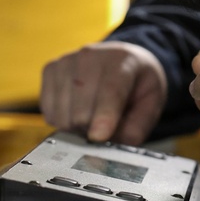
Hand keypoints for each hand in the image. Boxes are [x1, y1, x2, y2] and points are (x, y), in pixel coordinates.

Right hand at [40, 41, 167, 144]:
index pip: (111, 90)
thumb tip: (110, 144)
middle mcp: (91, 56)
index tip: (99, 136)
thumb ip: (136, 127)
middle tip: (105, 127)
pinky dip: (62, 120)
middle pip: (82, 110)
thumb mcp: (151, 105)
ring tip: (92, 116)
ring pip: (62, 115)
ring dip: (76, 128)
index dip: (105, 115)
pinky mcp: (50, 69)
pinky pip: (49, 112)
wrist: (121, 60)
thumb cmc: (136, 85)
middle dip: (92, 130)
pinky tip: (76, 110)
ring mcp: (67, 61)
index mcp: (123, 61)